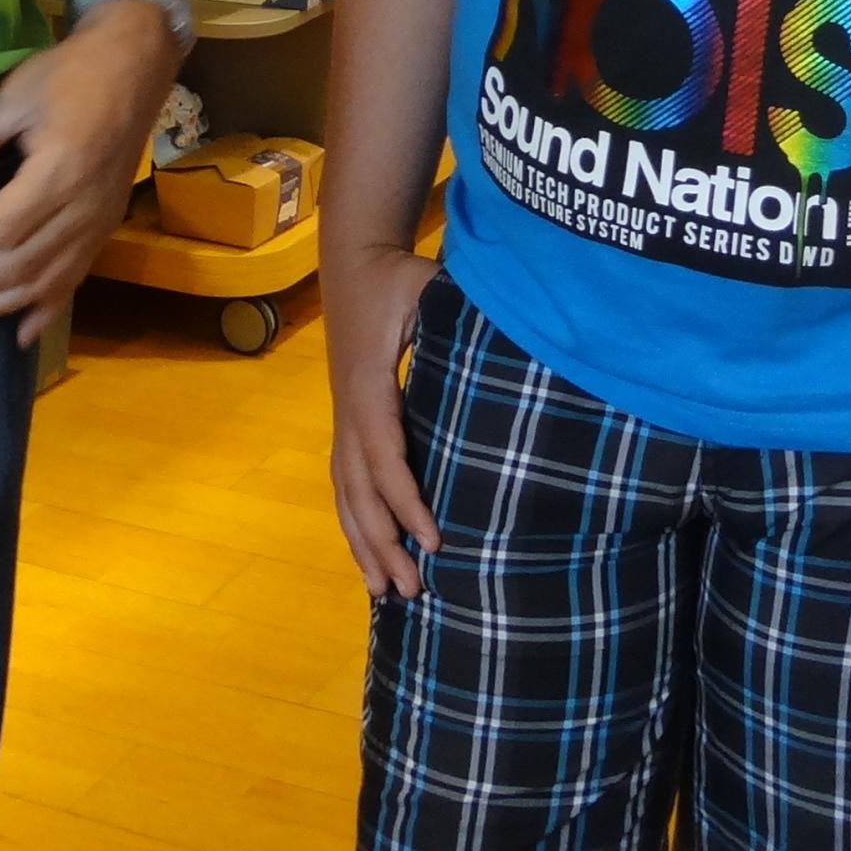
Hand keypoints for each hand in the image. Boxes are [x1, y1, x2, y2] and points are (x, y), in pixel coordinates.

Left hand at [0, 2, 182, 340]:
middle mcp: (83, 209)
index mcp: (60, 172)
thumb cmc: (70, 73)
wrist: (134, 65)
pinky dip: (44, 310)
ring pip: (41, 282)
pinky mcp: (104, 228)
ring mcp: (98, 224)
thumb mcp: (16, 93)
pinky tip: (19, 335)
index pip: (0, 230)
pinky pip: (74, 280)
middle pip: (16, 266)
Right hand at [324, 236, 439, 596]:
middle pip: (359, 489)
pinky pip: (344, 482)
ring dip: (364, 543)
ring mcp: (343, 417)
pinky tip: (368, 555)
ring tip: (386, 592)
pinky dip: (354, 523)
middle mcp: (349, 410)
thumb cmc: (397, 274)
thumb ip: (454, 313)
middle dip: (384, 542)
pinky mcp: (347, 420)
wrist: (353, 259)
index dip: (407, 502)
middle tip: (415, 589)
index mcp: (369, 386)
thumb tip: (507, 338)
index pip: (386, 456)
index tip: (436, 540)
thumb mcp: (426, 285)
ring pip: (345, 493)